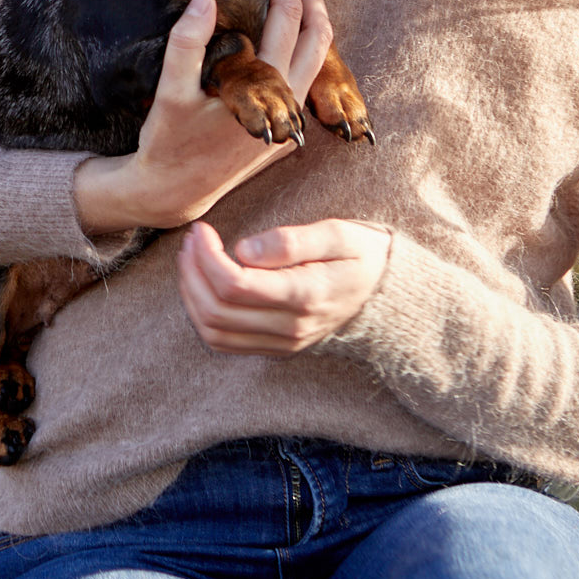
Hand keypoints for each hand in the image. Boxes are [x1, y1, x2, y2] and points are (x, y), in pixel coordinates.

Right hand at [72, 0, 334, 235]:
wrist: (172, 192)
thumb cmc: (167, 143)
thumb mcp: (169, 93)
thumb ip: (187, 43)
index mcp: (266, 89)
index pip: (287, 18)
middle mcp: (287, 103)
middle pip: (318, 34)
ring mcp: (289, 118)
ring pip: (319, 58)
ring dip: (313, 19)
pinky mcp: (282, 128)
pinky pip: (307, 78)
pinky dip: (304, 47)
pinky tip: (286, 35)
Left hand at [177, 219, 390, 354]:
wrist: (386, 292)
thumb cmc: (362, 254)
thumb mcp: (338, 234)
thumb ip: (291, 241)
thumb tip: (244, 249)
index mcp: (306, 295)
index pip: (235, 285)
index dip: (207, 256)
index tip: (203, 229)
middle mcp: (291, 327)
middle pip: (217, 310)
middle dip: (192, 272)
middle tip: (193, 240)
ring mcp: (283, 343)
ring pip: (214, 331)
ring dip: (192, 294)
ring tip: (191, 259)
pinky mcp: (276, 348)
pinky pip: (224, 343)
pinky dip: (203, 316)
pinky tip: (203, 286)